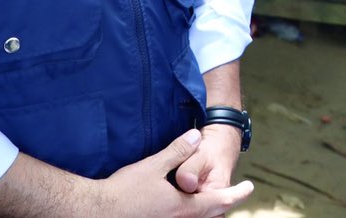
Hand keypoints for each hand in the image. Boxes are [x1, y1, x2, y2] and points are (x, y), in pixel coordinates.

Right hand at [101, 129, 251, 216]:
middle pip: (211, 215)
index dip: (235, 193)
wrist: (96, 213)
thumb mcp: (153, 166)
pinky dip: (192, 214)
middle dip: (223, 204)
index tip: (249, 187)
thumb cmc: (124, 191)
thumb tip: (197, 137)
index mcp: (183, 208)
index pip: (218, 201)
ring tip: (213, 201)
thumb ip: (177, 151)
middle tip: (233, 194)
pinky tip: (185, 207)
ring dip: (208, 211)